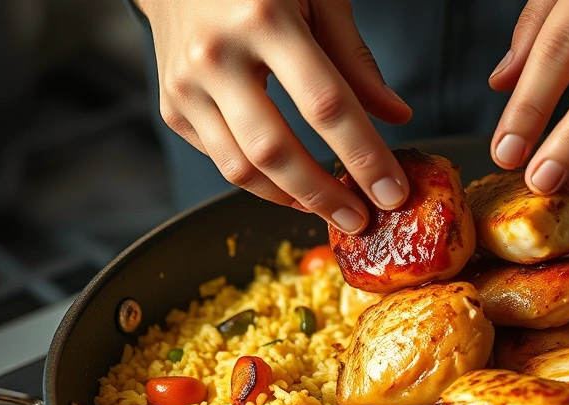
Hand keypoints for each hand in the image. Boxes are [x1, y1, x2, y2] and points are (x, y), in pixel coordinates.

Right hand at [137, 0, 412, 232]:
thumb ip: (355, 58)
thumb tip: (397, 116)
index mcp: (264, 17)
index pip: (325, 106)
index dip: (364, 156)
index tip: (393, 191)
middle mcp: (216, 54)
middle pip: (275, 151)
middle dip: (325, 196)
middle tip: (362, 220)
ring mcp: (185, 83)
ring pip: (240, 168)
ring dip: (292, 199)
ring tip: (330, 208)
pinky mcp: (171, 105)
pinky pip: (221, 159)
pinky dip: (260, 181)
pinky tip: (292, 183)